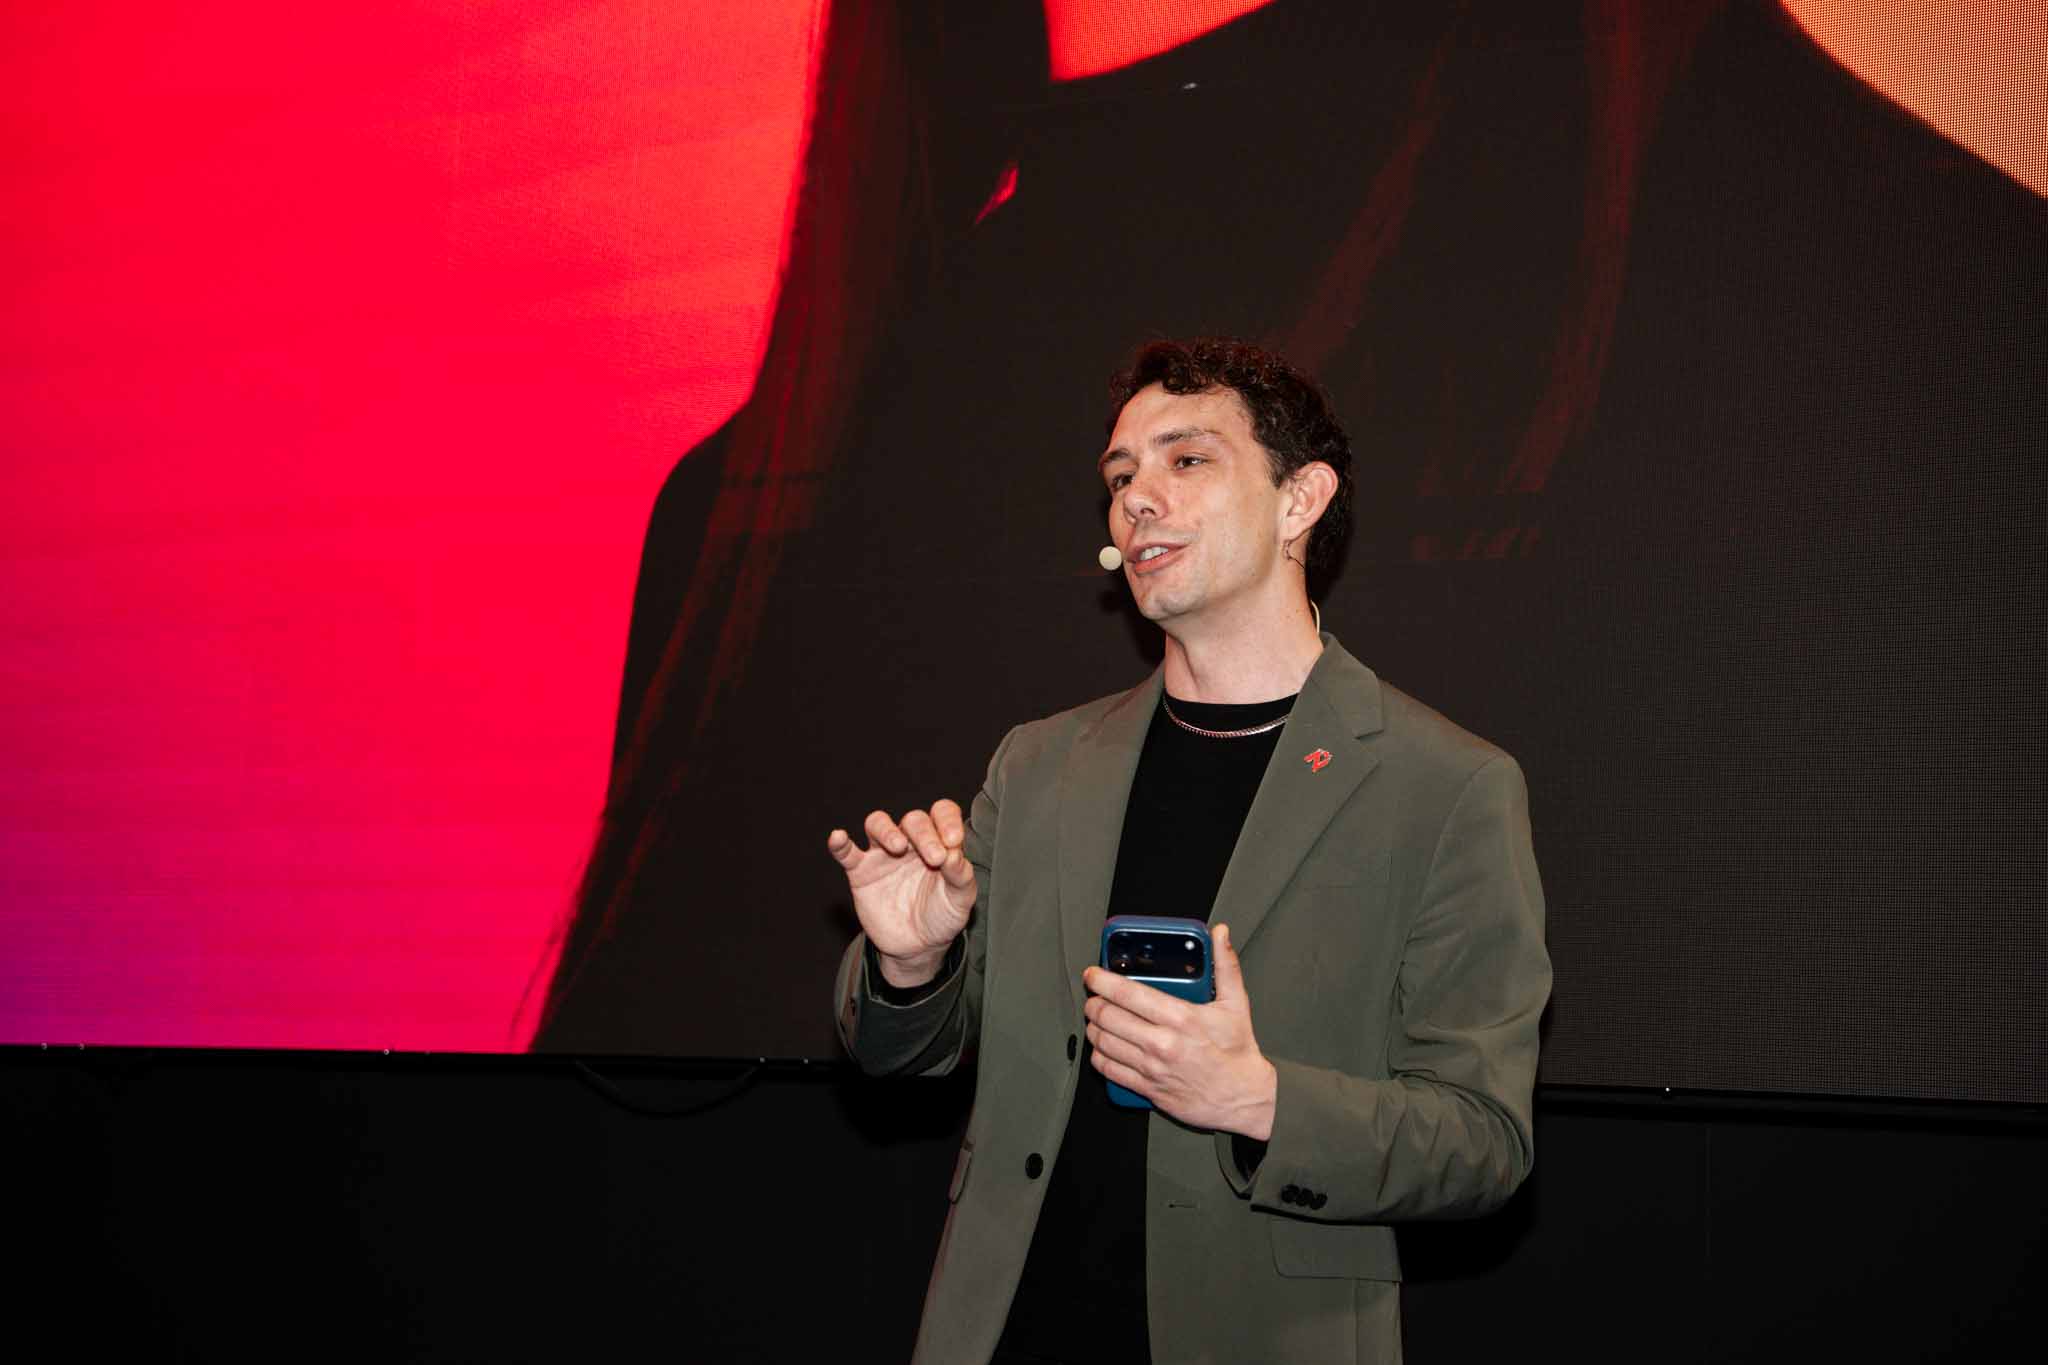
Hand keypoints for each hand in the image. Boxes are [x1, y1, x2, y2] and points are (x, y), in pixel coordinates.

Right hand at [826, 801, 976, 987]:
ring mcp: (883, 855)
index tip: (954, 840)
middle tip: (935, 858)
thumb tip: (954, 854)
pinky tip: (838, 837)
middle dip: (924, 834)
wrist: (918, 947)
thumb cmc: (942, 916)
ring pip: (877, 824)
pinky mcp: (861, 873)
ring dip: (887, 830)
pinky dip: (840, 844)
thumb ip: (961, 876)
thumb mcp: (960, 900)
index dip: (947, 820)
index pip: (942, 813)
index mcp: (938, 842)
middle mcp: (910, 842)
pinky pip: (846, 853)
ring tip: (898, 847)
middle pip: (913, 819)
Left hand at [1083, 923, 1276, 1138]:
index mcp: (1180, 1017)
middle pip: (1108, 1016)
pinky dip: (1099, 1055)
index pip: (1127, 993)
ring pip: (1103, 1042)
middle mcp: (1162, 1043)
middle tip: (1094, 997)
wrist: (1244, 1098)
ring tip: (1096, 1019)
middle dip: (1094, 1002)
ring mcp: (1152, 1068)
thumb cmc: (1238, 1052)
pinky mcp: (1148, 1089)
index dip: (1102, 980)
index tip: (1092, 974)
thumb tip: (1221, 934)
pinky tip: (1103, 1047)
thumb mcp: (1236, 1003)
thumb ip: (1225, 964)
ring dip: (1093, 1027)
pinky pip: (1108, 1070)